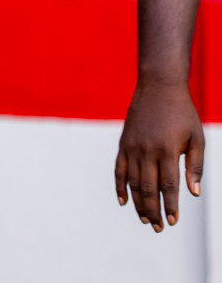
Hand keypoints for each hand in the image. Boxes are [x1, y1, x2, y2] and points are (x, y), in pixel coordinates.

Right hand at [117, 80, 203, 230]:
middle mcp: (146, 150)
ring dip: (138, 203)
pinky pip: (119, 170)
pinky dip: (119, 186)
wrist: (158, 88)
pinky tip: (123, 201)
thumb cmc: (182, 114)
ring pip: (133, 182)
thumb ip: (195, 166)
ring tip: (146, 219)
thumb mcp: (197, 138)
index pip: (168, 186)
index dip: (171, 206)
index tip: (174, 221)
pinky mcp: (123, 144)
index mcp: (166, 150)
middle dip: (154, 210)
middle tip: (159, 228)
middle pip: (148, 188)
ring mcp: (132, 147)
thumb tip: (194, 193)